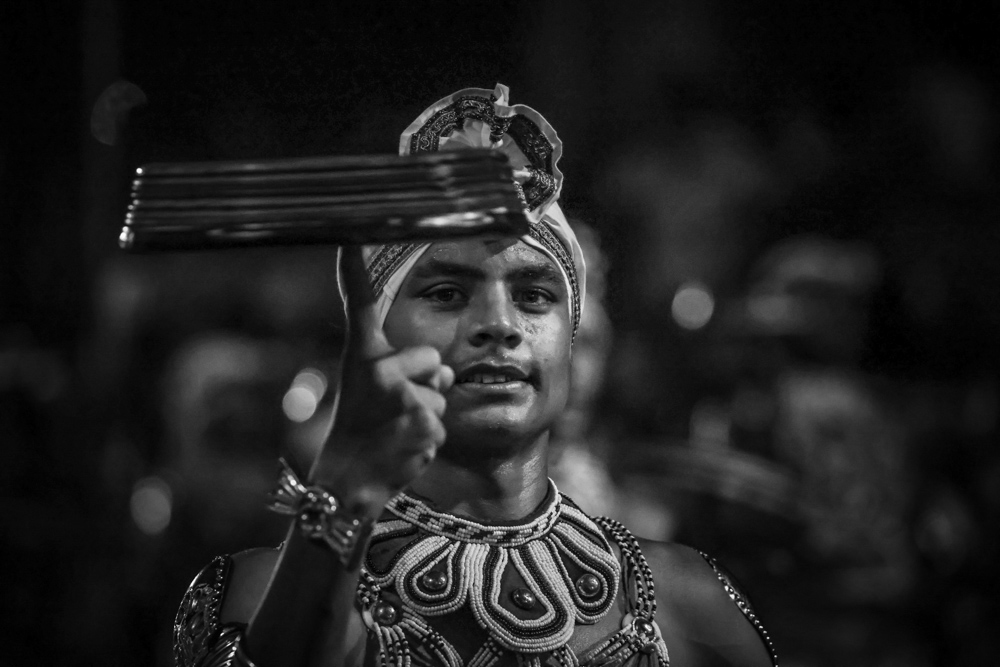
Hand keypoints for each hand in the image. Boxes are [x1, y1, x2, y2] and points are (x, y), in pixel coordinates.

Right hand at [309, 245, 452, 507]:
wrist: (347, 482)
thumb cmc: (363, 431)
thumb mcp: (373, 391)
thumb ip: (411, 370)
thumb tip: (447, 370)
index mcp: (361, 354)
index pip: (358, 302)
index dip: (353, 267)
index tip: (350, 234)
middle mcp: (377, 368)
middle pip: (433, 359)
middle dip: (424, 384)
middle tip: (390, 412)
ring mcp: (399, 394)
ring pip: (442, 390)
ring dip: (428, 412)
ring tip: (395, 430)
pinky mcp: (421, 419)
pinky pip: (444, 419)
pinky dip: (430, 437)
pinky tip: (402, 446)